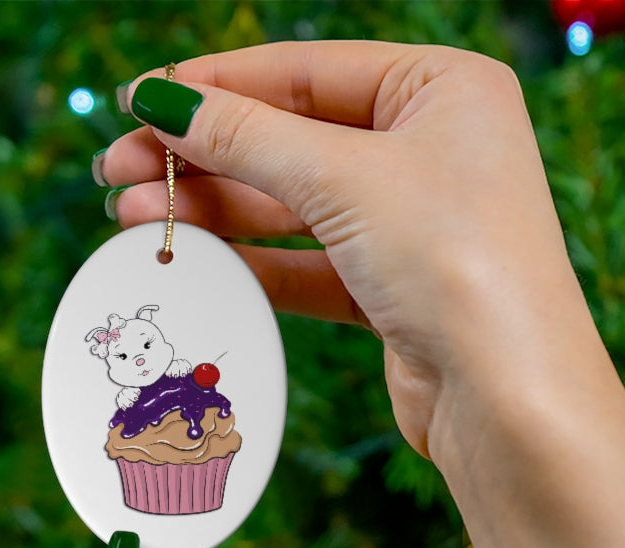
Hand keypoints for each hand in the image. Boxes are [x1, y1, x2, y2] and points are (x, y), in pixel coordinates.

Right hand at [99, 41, 582, 461]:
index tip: (138, 101)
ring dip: (216, 211)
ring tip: (132, 217)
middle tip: (117, 170)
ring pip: (296, 206)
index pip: (307, 71)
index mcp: (444, 89)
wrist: (508, 399)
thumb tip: (162, 101)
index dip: (216, 85)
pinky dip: (254, 262)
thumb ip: (247, 137)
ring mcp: (416, 224)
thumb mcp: (344, 178)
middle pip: (294, 138)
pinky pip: (311, 263)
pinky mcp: (397, 291)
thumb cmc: (454, 262)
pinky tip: (193, 257)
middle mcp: (434, 150)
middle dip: (203, 155)